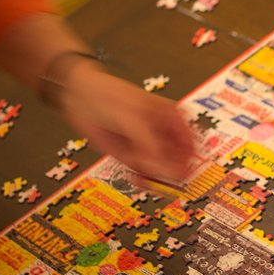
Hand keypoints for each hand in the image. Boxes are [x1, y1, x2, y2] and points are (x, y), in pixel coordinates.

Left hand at [59, 65, 196, 182]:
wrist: (81, 95)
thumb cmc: (112, 97)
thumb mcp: (135, 120)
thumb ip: (153, 147)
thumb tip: (172, 170)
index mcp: (174, 118)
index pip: (192, 146)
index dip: (189, 163)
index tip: (180, 177)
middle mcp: (164, 133)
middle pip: (178, 162)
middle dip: (168, 173)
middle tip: (157, 179)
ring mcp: (148, 145)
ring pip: (161, 170)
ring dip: (153, 178)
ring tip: (140, 175)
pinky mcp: (132, 155)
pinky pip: (144, 173)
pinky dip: (141, 179)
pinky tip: (134, 176)